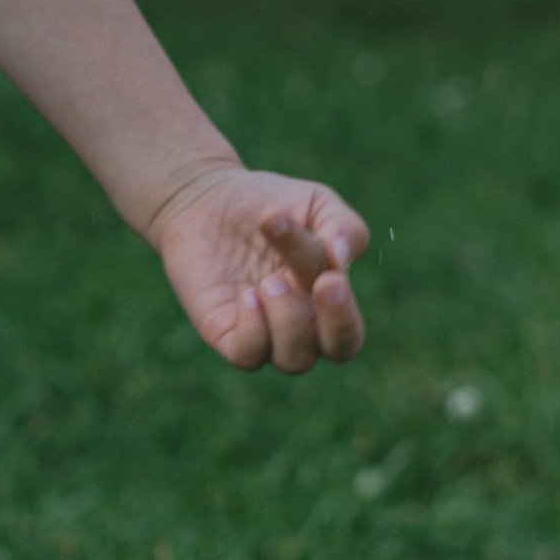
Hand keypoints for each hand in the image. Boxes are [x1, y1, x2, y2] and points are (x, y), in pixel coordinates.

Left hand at [149, 163, 368, 373]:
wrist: (209, 199)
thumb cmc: (272, 205)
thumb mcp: (316, 203)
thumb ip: (342, 227)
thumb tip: (340, 259)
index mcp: (329, 300)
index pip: (350, 326)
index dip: (345, 312)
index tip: (330, 276)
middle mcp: (303, 324)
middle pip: (337, 351)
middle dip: (337, 325)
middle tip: (320, 284)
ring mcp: (264, 331)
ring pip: (293, 360)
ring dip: (288, 322)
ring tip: (269, 281)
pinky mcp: (225, 331)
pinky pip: (248, 355)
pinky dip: (253, 330)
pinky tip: (246, 295)